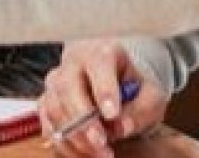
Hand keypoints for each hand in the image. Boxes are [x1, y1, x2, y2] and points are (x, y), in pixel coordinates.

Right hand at [39, 39, 168, 157]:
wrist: (117, 85)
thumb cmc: (134, 88)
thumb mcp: (151, 96)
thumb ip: (142, 110)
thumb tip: (122, 126)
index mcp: (103, 52)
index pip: (99, 63)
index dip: (104, 90)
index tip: (112, 115)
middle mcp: (74, 62)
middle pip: (67, 86)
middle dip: (83, 119)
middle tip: (102, 142)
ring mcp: (56, 81)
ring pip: (53, 106)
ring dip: (74, 136)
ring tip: (99, 153)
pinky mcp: (47, 101)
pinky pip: (46, 123)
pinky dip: (63, 142)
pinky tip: (84, 153)